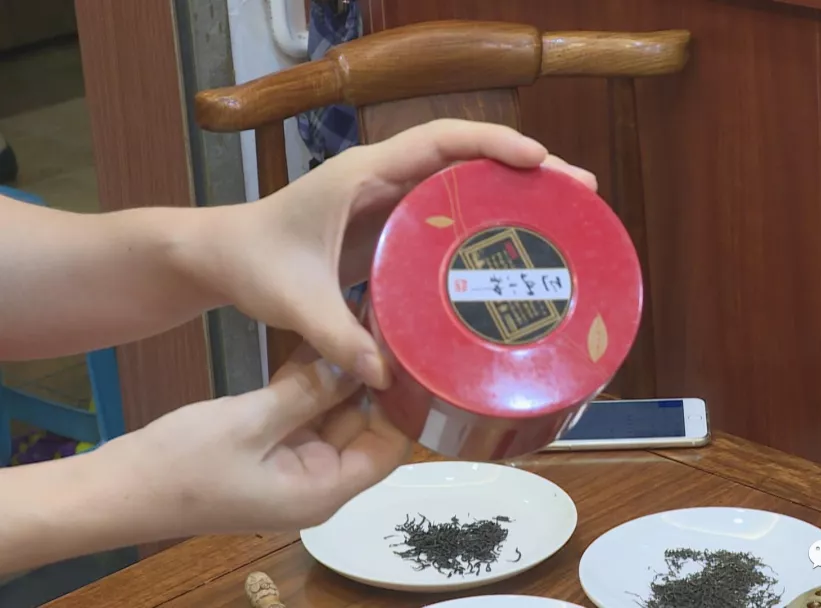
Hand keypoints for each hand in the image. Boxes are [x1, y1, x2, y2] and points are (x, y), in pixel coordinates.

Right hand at [99, 337, 410, 534]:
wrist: (115, 490)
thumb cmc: (183, 464)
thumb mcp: (250, 422)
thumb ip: (307, 393)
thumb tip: (359, 364)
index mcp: (323, 489)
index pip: (389, 448)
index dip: (402, 405)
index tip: (408, 354)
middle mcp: (317, 480)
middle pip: (364, 427)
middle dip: (372, 381)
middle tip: (385, 323)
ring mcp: (291, 464)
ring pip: (332, 415)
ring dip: (339, 376)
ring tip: (359, 318)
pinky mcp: (267, 447)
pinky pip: (300, 412)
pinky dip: (307, 383)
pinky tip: (318, 337)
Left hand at [183, 119, 597, 387]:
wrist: (221, 253)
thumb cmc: (252, 259)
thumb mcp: (293, 300)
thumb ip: (336, 337)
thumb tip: (388, 378)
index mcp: (364, 174)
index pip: (441, 140)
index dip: (494, 144)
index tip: (540, 159)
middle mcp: (383, 177)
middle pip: (468, 156)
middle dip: (527, 168)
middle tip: (580, 193)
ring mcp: (389, 199)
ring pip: (463, 181)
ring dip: (512, 192)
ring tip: (564, 218)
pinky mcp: (389, 224)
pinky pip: (447, 212)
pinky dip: (484, 222)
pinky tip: (513, 251)